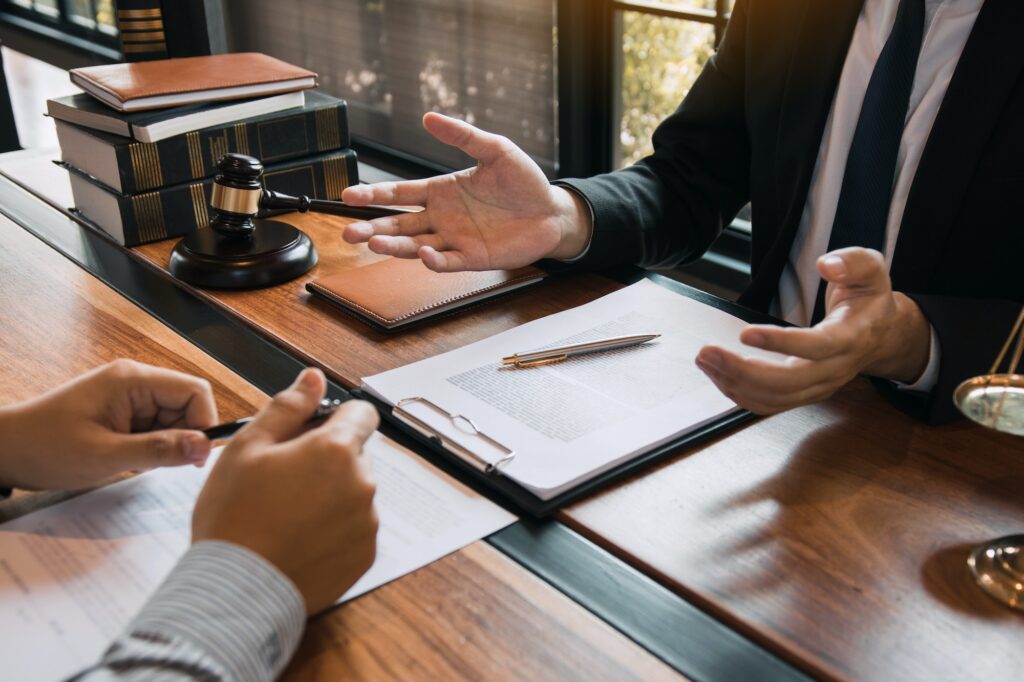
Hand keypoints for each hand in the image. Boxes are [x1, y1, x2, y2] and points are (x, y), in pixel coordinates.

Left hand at [0, 360, 216, 489]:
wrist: (4, 451)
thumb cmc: (46, 448)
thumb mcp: (105, 455)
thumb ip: (159, 450)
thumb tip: (204, 447)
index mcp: (132, 380)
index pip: (194, 391)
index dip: (204, 422)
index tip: (195, 456)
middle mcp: (134, 382)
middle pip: (186, 405)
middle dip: (182, 436)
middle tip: (161, 465)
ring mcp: (127, 397)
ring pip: (172, 419)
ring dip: (164, 444)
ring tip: (134, 462)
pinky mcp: (120, 413)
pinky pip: (153, 427)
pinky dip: (150, 447)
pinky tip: (126, 459)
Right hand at [192, 368, 379, 615]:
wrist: (235, 589)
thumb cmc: (234, 517)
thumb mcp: (248, 447)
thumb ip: (288, 406)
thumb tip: (313, 378)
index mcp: (337, 450)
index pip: (362, 413)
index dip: (336, 418)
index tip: (311, 433)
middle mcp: (362, 484)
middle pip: (356, 455)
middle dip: (328, 459)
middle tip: (284, 479)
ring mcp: (367, 522)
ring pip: (355, 493)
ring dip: (332, 495)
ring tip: (287, 515)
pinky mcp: (364, 555)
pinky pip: (355, 529)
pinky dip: (334, 530)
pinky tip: (298, 539)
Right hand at [341, 112, 591, 270]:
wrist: (551, 212)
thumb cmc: (523, 181)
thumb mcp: (495, 149)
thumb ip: (462, 136)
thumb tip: (429, 118)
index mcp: (441, 191)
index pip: (399, 193)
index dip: (374, 195)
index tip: (348, 196)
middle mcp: (442, 217)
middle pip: (399, 223)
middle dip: (372, 227)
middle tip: (348, 232)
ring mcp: (455, 239)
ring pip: (416, 245)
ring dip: (395, 245)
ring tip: (373, 242)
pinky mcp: (473, 258)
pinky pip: (448, 261)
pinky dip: (434, 260)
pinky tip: (424, 254)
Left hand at [695, 248, 931, 414]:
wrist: (882, 335)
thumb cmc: (869, 299)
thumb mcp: (873, 270)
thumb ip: (853, 262)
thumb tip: (827, 265)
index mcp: (851, 337)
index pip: (817, 347)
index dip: (781, 343)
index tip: (744, 333)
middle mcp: (835, 370)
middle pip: (788, 383)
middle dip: (742, 371)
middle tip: (706, 352)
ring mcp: (820, 386)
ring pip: (775, 399)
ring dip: (734, 383)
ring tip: (704, 361)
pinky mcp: (805, 394)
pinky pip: (770, 404)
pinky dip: (740, 393)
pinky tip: (718, 374)